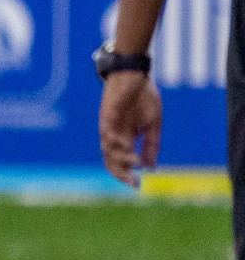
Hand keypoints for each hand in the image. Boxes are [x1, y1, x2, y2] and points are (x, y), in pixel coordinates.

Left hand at [99, 70, 161, 187]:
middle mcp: (114, 134)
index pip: (120, 162)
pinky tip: (126, 146)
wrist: (135, 74)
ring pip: (108, 148)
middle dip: (121, 173)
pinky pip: (107, 131)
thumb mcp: (152, 124)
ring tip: (134, 164)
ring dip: (121, 158)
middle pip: (111, 160)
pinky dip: (115, 141)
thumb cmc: (143, 97)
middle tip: (134, 183)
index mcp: (125, 138)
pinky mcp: (107, 114)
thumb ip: (151, 145)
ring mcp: (109, 125)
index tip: (138, 186)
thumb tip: (150, 167)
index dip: (126, 174)